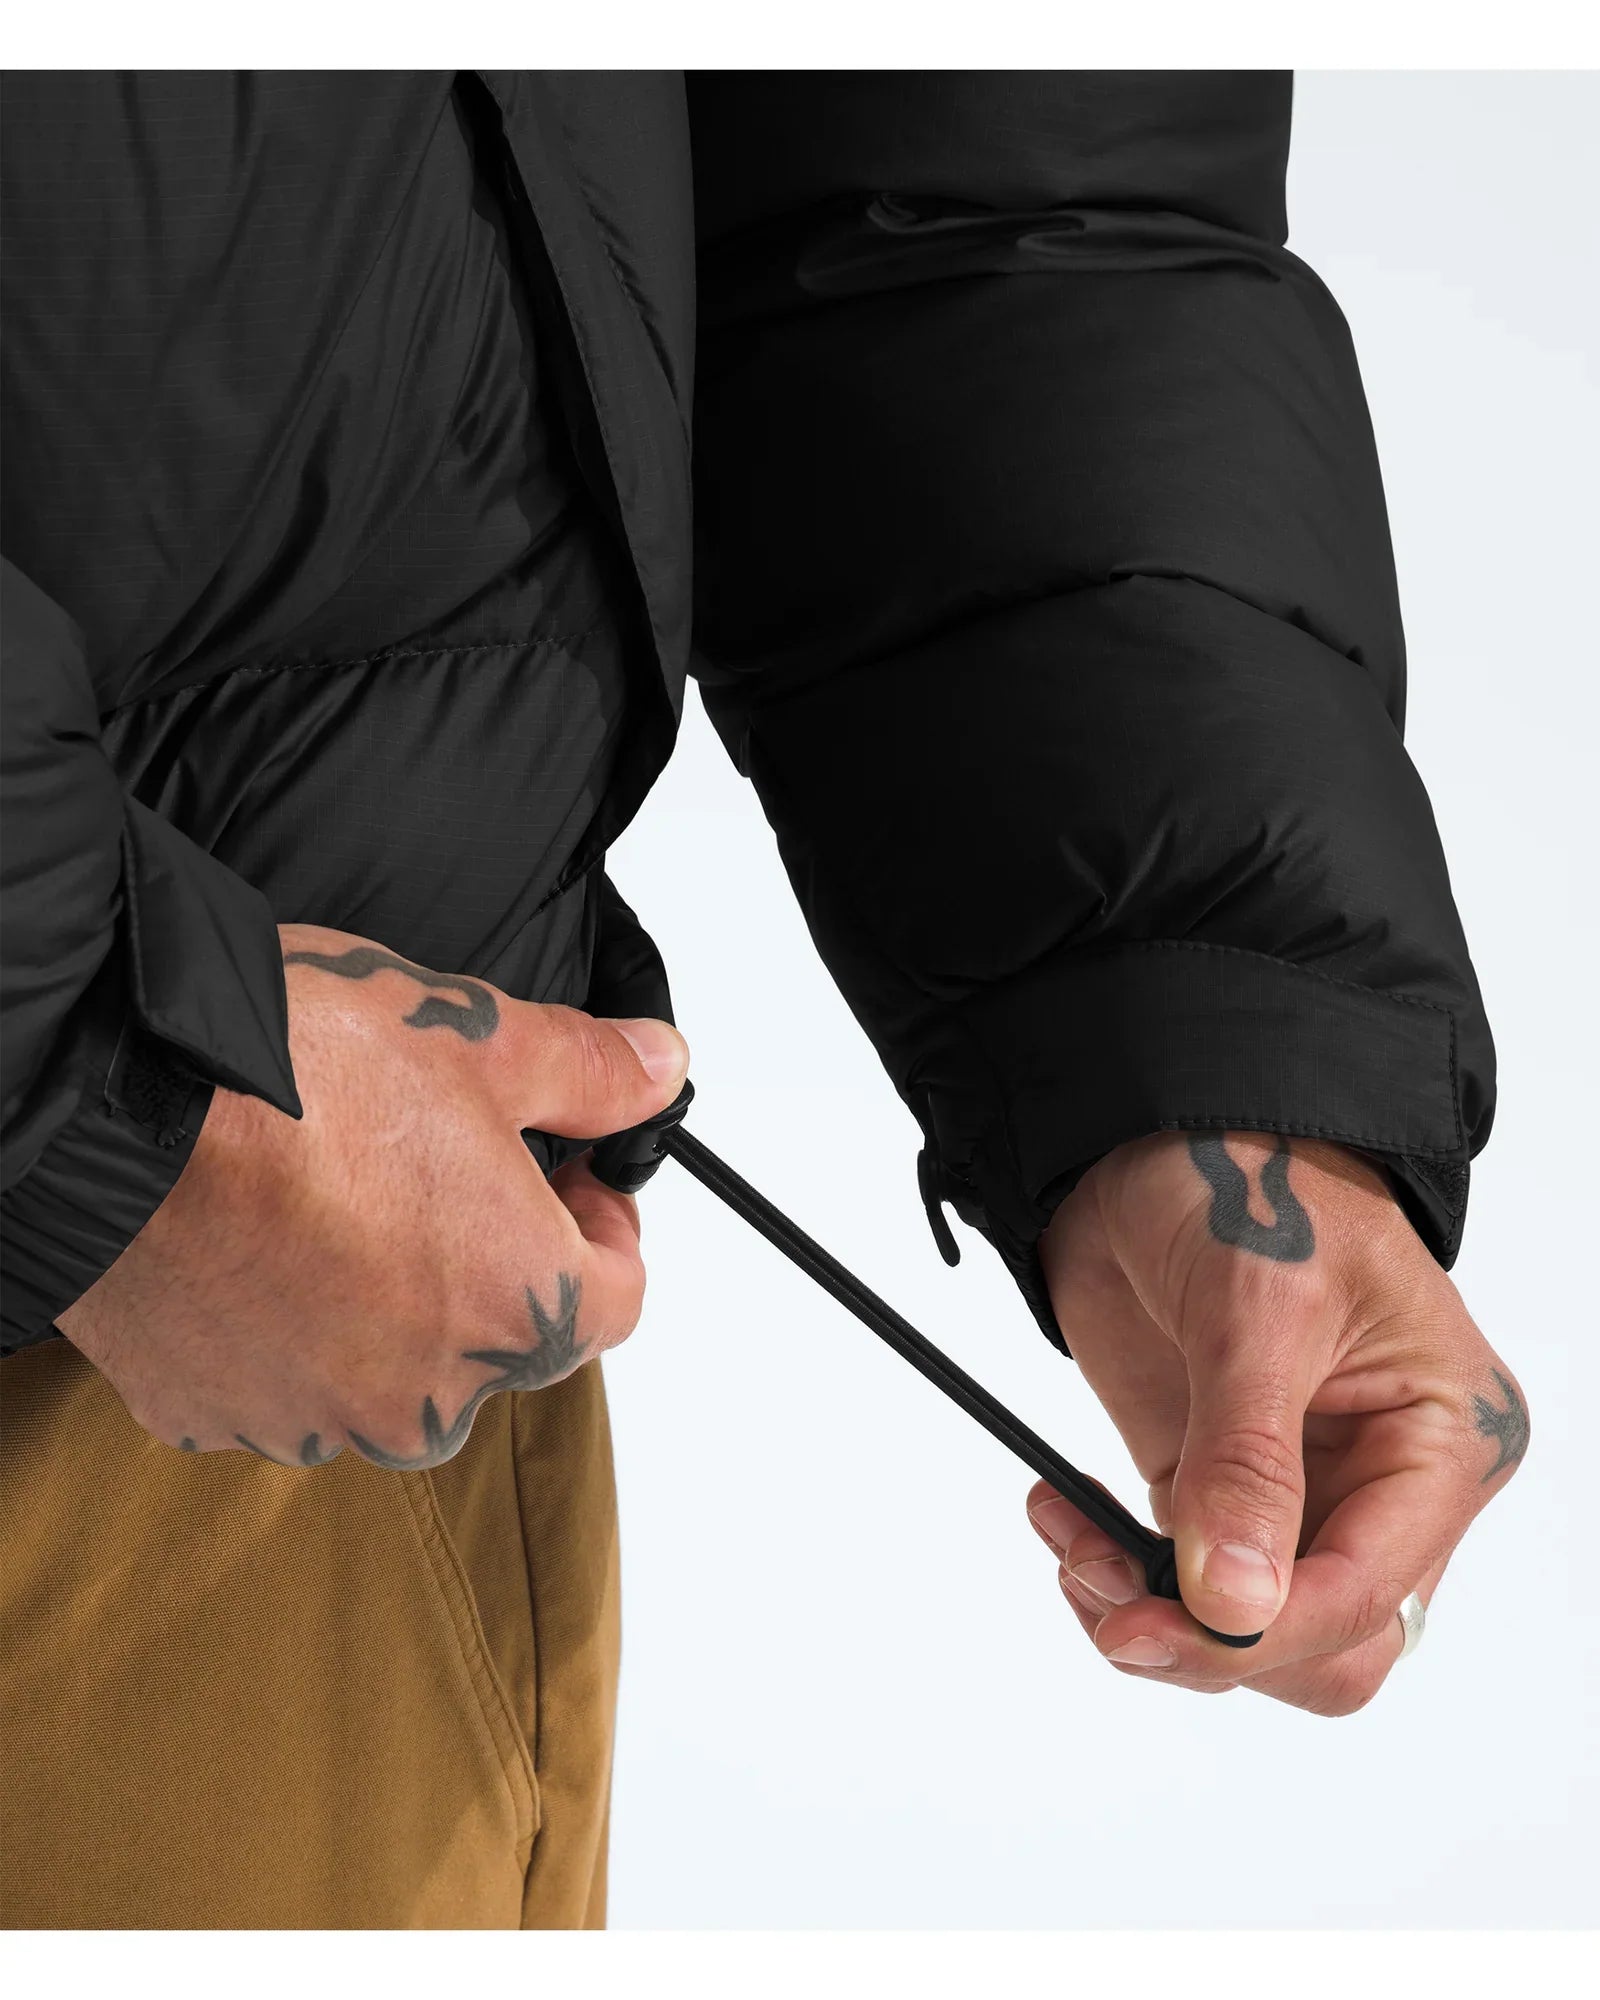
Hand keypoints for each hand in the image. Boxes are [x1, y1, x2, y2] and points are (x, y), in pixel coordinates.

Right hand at [58, 923, 688, 1468]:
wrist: (109, 1107)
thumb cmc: (296, 1073)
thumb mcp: (480, 1037)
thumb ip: (592, 1071)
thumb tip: (658, 1071)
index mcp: (518, 1310)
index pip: (619, 1297)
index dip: (603, 1224)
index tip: (564, 1175)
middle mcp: (427, 1396)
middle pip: (505, 1341)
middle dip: (492, 1261)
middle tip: (442, 1167)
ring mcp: (314, 1418)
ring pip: (396, 1371)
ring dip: (391, 1303)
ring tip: (341, 1197)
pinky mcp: (216, 1416)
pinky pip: (289, 1381)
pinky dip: (293, 1328)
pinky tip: (263, 1243)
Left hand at [1026, 1131, 1526, 1714]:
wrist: (1154, 1126)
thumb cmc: (1249, 1177)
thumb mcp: (1257, 1309)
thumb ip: (1247, 1462)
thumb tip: (1235, 1602)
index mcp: (1442, 1438)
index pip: (1373, 1593)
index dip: (1272, 1627)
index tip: (1166, 1622)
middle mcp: (1384, 1482)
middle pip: (1326, 1643)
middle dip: (1217, 1644)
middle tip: (1111, 1609)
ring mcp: (1297, 1490)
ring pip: (1250, 1630)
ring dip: (1156, 1619)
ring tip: (1076, 1550)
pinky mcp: (1216, 1482)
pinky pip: (1183, 1581)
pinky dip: (1117, 1575)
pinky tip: (1064, 1519)